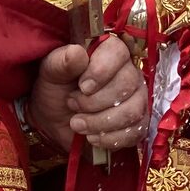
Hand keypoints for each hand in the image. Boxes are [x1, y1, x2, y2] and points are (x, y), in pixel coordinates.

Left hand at [29, 38, 146, 152]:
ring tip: (77, 124)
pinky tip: (92, 137)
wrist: (56, 121)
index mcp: (107, 52)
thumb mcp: (50, 73)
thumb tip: (78, 53)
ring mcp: (137, 98)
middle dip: (95, 101)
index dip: (101, 70)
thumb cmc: (55, 90)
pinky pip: (136, 133)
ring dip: (101, 122)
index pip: (118, 51)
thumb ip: (61, 62)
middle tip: (72, 105)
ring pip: (133, 110)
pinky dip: (110, 139)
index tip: (82, 86)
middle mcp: (128, 72)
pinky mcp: (138, 123)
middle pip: (127, 83)